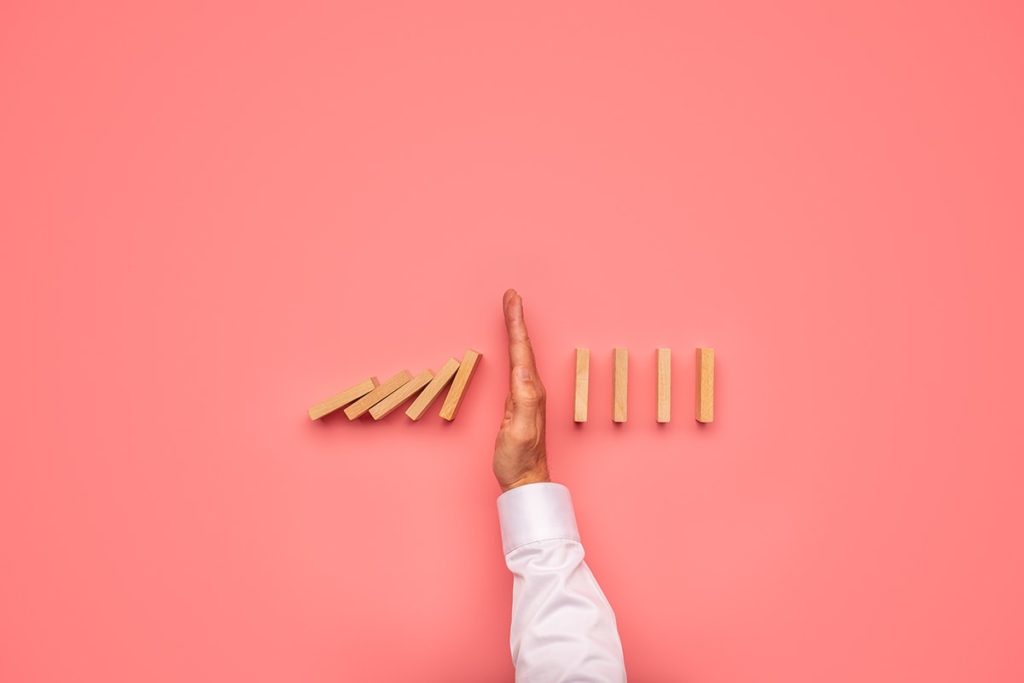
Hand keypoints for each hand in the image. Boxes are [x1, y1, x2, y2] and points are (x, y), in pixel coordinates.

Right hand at [493, 289, 550, 491]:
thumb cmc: (519, 459)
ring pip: (520, 353)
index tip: (512, 298)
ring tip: (511, 310)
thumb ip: (523, 400)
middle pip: (523, 346)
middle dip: (516, 318)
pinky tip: (512, 346)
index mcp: (530, 390)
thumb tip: (522, 369)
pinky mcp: (520, 401)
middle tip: (511, 295)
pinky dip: (513, 348)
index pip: (521, 349)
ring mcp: (527, 394)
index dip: (516, 322)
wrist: (525, 480)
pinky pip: (516, 365)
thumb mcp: (518, 430)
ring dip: (515, 330)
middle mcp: (532, 388)